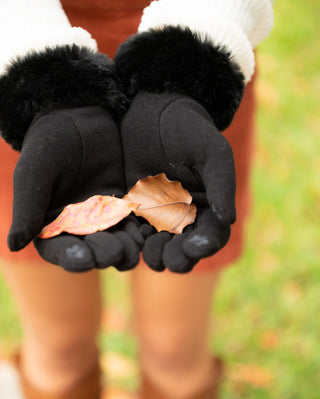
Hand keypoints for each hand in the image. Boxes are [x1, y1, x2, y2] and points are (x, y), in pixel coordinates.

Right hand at [9, 106, 142, 271]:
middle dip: (104, 254)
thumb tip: (13, 245)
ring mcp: (104, 219)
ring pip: (118, 245)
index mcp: (51, 226)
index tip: (84, 258)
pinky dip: (141, 231)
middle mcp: (78, 228)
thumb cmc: (48, 144)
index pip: (60, 252)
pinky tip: (146, 229)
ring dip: (126, 249)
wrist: (79, 117)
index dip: (72, 259)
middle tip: (114, 248)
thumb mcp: (34, 174)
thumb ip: (27, 209)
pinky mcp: (125, 207)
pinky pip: (135, 226)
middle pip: (93, 252)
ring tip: (133, 241)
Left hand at [121, 92, 235, 272]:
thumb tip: (230, 220)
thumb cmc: (187, 128)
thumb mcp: (211, 151)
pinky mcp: (132, 212)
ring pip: (159, 248)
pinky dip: (131, 243)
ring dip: (156, 255)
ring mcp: (157, 217)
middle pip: (186, 250)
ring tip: (151, 250)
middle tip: (170, 256)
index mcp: (210, 206)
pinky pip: (132, 234)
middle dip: (180, 257)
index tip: (195, 245)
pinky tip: (127, 242)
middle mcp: (185, 217)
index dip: (206, 244)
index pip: (212, 235)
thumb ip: (222, 183)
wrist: (149, 110)